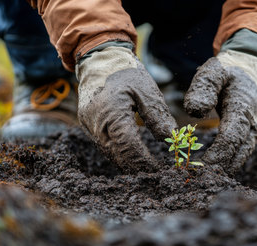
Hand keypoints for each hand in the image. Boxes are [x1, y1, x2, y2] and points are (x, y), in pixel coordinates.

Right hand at [76, 46, 176, 172]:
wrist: (98, 58)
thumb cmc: (125, 71)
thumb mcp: (146, 89)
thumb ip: (157, 115)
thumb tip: (170, 138)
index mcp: (112, 112)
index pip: (129, 146)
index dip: (144, 162)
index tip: (159, 171)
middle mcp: (96, 123)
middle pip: (117, 155)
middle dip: (136, 168)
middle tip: (155, 176)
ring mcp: (88, 125)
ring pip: (109, 153)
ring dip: (127, 163)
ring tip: (146, 170)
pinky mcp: (86, 124)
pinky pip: (103, 145)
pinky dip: (118, 153)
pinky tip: (131, 157)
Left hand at [184, 50, 256, 174]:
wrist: (250, 71)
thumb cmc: (226, 72)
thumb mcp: (213, 71)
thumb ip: (203, 88)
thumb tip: (195, 111)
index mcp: (244, 107)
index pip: (231, 137)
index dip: (216, 154)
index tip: (198, 166)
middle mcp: (253, 123)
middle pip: (238, 153)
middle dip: (218, 168)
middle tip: (195, 180)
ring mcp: (253, 132)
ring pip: (240, 157)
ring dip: (222, 170)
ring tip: (200, 180)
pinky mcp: (249, 137)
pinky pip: (239, 155)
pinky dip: (226, 165)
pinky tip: (209, 174)